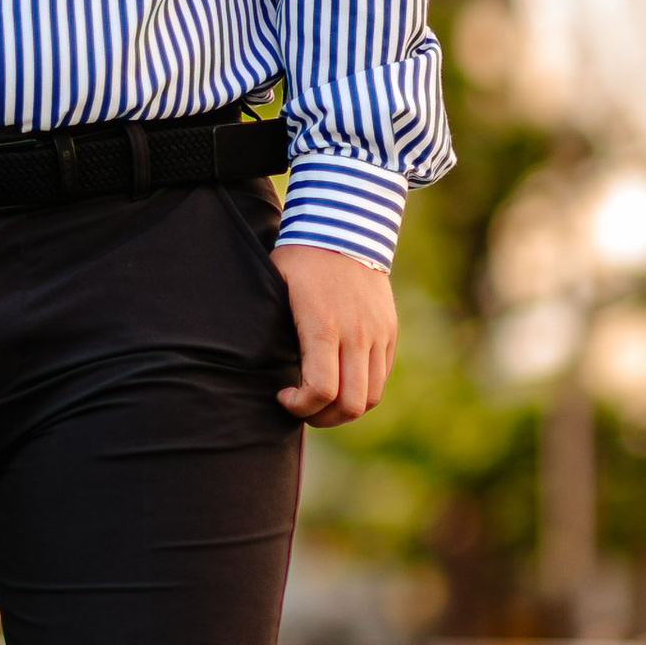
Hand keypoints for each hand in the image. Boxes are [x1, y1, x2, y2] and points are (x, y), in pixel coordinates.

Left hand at [275, 242, 396, 423]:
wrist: (344, 226)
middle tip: (302, 409)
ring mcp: (378, 334)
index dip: (300, 406)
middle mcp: (357, 334)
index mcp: (323, 326)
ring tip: (321, 401)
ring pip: (370, 396)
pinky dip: (361, 389)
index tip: (282, 396)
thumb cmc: (299, 259)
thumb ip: (274, 329)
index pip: (321, 390)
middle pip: (351, 404)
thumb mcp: (275, 289)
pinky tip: (339, 380)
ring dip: (344, 409)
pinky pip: (382, 376)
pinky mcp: (389, 331)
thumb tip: (256, 364)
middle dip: (323, 418)